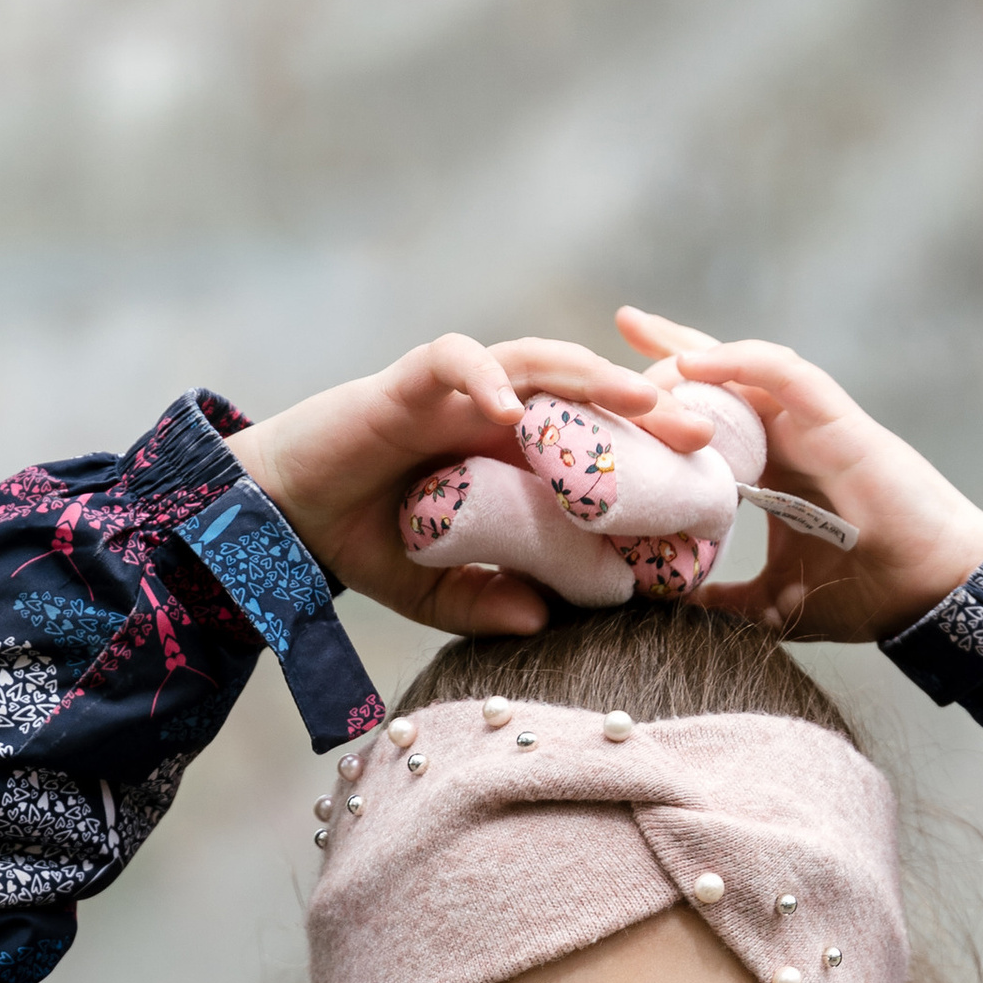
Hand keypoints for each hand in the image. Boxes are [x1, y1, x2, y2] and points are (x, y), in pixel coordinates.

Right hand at [233, 334, 723, 635]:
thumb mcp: (435, 590)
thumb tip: (545, 624)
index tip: (701, 482)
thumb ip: (486, 604)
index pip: (591, 439)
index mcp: (510, 455)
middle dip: (643, 407)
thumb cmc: (360, 542)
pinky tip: (512, 407)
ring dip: (588, 375)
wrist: (281, 516)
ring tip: (637, 399)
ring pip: (534, 361)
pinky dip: (484, 375)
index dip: (645, 453)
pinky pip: (453, 358)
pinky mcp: (404, 382)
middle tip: (701, 432)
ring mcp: (452, 392)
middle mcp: (492, 412)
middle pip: (582, 392)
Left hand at [615, 307, 982, 641]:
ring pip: (743, 368)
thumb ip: (723, 600)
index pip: (712, 420)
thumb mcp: (774, 601)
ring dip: (692, 355)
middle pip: (721, 377)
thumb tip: (671, 607)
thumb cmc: (869, 591)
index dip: (667, 398)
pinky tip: (691, 363)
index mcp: (773, 469)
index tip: (613, 390)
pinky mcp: (836, 419)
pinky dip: (737, 362)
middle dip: (670, 347)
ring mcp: (812, 423)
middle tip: (622, 324)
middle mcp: (788, 436)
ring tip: (642, 343)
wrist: (931, 591)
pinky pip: (782, 372)